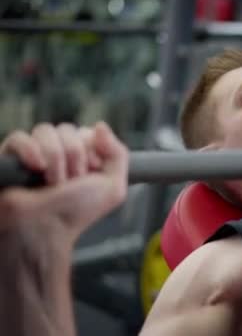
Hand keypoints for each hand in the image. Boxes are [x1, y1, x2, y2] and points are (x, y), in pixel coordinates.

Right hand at [0, 122, 127, 244]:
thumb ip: (118, 153)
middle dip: (74, 156)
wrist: (44, 228)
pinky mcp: (9, 157)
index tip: (92, 170)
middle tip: (71, 181)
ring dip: (54, 158)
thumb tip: (100, 126)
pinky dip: (30, 150)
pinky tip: (36, 168)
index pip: (86, 132)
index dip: (91, 148)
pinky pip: (19, 137)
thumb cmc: (76, 213)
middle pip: (67, 130)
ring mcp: (33, 154)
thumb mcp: (113, 186)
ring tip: (52, 182)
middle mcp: (58, 154)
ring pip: (45, 130)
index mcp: (82, 158)